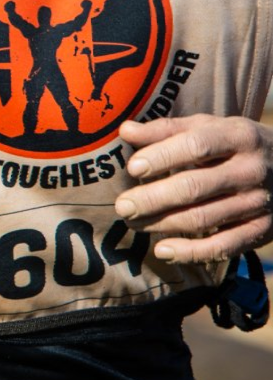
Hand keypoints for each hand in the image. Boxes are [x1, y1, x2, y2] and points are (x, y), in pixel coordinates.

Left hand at [115, 114, 272, 263]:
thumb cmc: (234, 144)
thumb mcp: (208, 127)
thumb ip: (167, 130)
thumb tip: (125, 130)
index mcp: (238, 136)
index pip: (196, 146)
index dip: (162, 157)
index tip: (133, 168)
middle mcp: (251, 169)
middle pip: (195, 187)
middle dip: (153, 198)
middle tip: (122, 206)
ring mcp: (259, 202)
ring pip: (204, 218)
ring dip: (162, 224)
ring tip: (133, 222)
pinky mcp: (262, 230)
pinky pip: (224, 246)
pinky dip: (191, 252)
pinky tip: (162, 250)